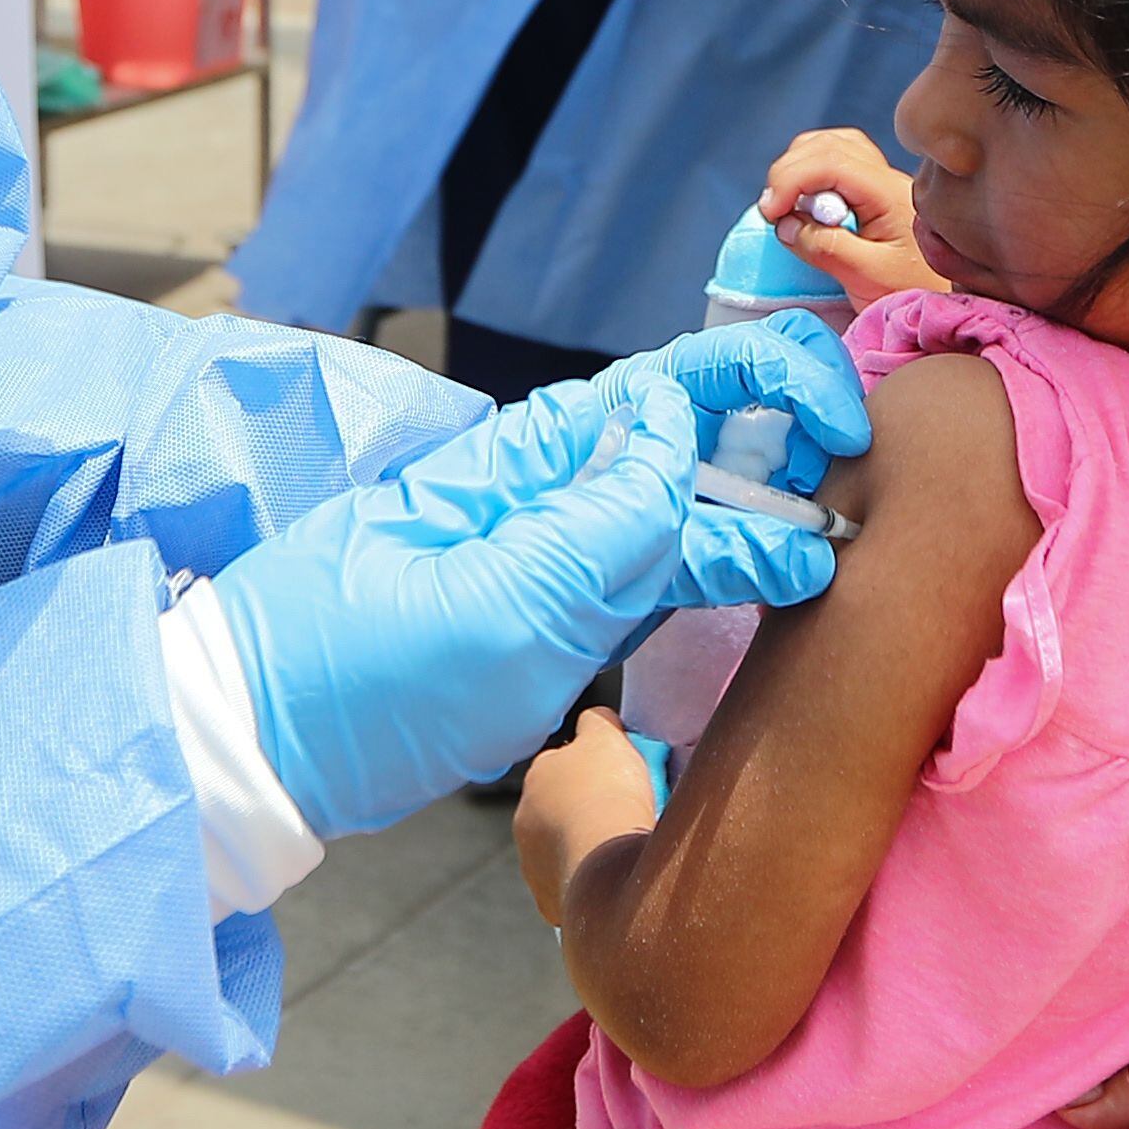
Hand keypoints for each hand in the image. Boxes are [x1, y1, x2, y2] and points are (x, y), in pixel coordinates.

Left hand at [213, 323, 864, 836]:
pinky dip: (735, 576)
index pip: (683, 378)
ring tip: (845, 551)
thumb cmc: (361, 672)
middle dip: (797, 448)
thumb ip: (605, 518)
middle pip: (706, 434)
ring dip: (777, 519)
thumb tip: (681, 424)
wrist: (263, 750)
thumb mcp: (495, 600)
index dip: (781, 380)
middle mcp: (564, 485)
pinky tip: (791, 589)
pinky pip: (670, 574)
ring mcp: (569, 550)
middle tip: (865, 503)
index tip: (849, 434)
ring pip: (699, 508)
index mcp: (541, 453)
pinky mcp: (569, 614)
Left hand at [514, 705, 657, 927]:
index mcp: (538, 776)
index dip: (592, 769)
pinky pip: (569, 886)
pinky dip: (587, 882)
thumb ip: (598, 722)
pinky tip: (612, 879)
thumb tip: (596, 719)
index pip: (562, 764)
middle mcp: (526, 818)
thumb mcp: (607, 738)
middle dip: (584, 810)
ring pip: (562, 849)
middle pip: (559, 809)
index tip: (618, 778)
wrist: (605, 863)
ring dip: (584, 847)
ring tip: (619, 851)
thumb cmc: (608, 794)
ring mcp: (533, 861)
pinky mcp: (547, 898)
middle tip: (622, 815)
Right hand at [763, 130, 943, 302]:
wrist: (943, 304)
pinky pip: (836, 161)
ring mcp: (880, 180)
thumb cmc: (911, 292)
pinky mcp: (873, 190)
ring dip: (797, 169)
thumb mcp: (868, 278)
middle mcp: (886, 178)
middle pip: (826, 146)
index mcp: (888, 194)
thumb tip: (785, 224)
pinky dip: (810, 172)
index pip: (831, 162)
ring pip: (829, 147)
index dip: (791, 180)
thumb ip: (827, 249)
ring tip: (786, 207)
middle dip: (788, 173)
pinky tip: (805, 203)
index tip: (770, 214)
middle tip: (773, 214)